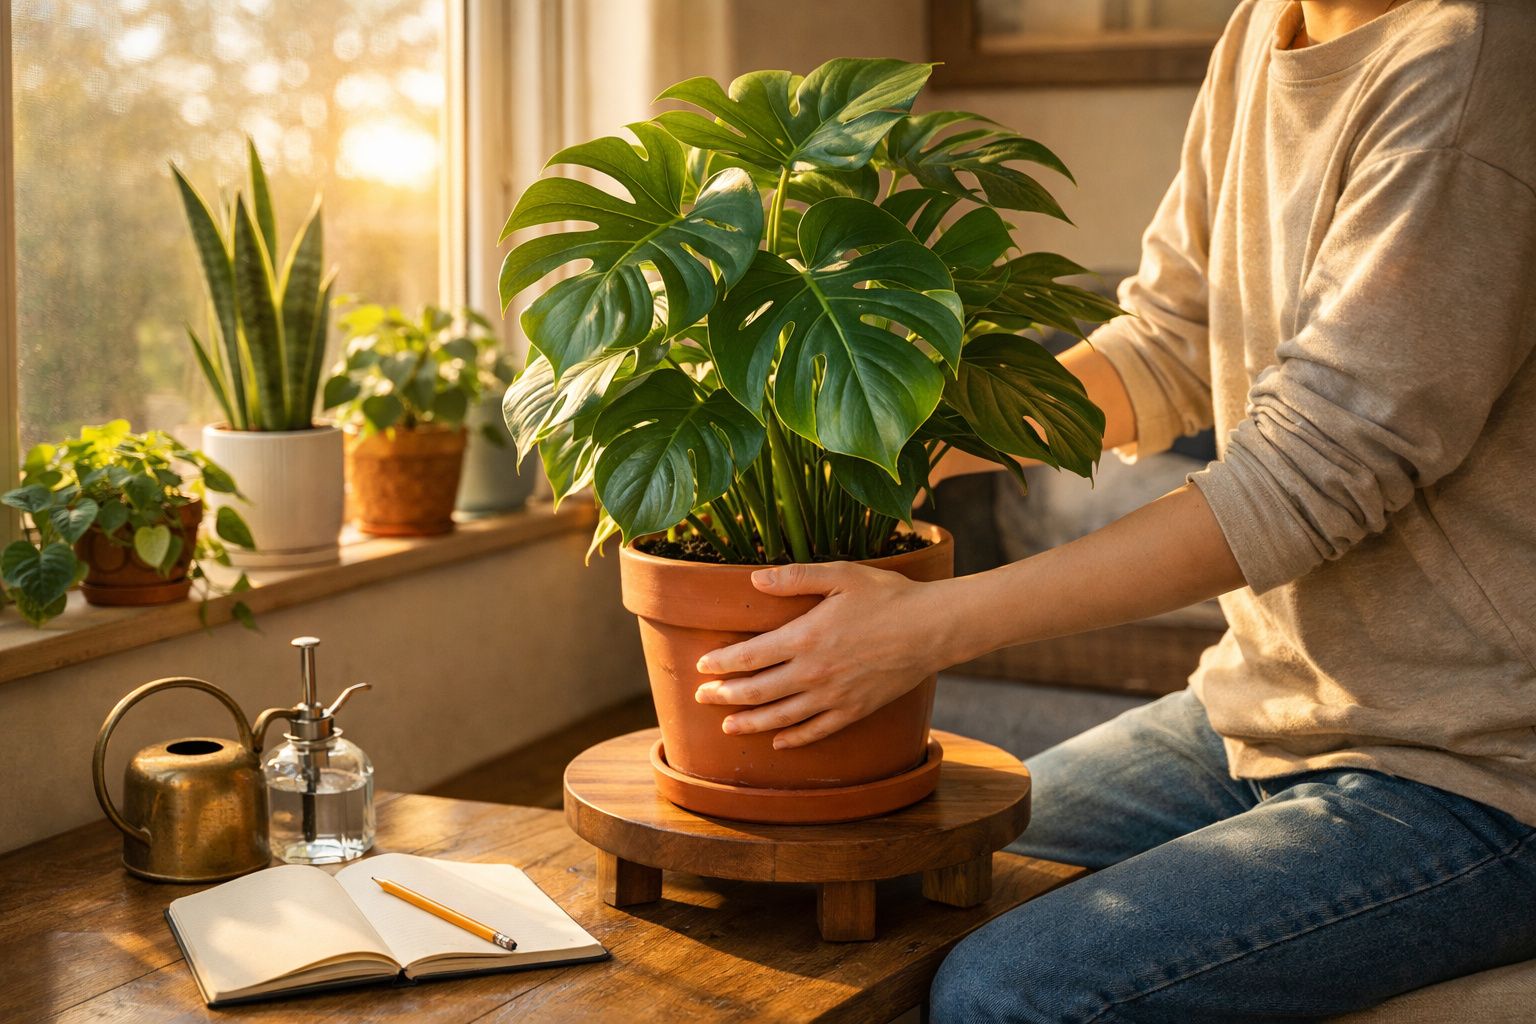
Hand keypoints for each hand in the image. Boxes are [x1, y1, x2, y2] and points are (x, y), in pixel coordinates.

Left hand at [693, 562, 947, 748]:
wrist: (932, 628)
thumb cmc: (888, 596)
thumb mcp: (840, 574)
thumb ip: (795, 577)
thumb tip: (754, 579)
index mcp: (805, 637)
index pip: (749, 656)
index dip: (721, 663)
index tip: (703, 666)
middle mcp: (814, 672)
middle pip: (758, 691)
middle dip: (725, 695)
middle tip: (702, 697)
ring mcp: (834, 696)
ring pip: (781, 716)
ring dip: (750, 722)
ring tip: (728, 726)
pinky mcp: (855, 710)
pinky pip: (817, 731)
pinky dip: (795, 739)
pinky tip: (779, 742)